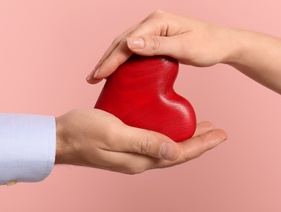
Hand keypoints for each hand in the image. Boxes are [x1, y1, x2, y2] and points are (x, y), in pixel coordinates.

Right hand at [55, 109, 226, 173]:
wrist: (58, 138)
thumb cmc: (81, 133)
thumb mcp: (113, 133)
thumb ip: (143, 142)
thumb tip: (175, 151)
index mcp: (139, 159)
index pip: (179, 154)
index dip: (202, 145)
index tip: (221, 134)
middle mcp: (139, 159)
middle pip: (177, 152)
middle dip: (199, 142)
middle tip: (217, 130)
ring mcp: (132, 153)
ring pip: (167, 146)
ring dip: (185, 137)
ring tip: (200, 126)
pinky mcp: (125, 144)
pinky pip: (154, 139)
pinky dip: (168, 131)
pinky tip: (168, 121)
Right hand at [87, 10, 233, 83]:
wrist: (222, 44)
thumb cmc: (208, 45)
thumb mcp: (185, 47)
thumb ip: (157, 46)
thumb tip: (130, 44)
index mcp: (157, 21)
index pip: (128, 41)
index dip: (112, 59)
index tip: (99, 75)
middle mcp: (152, 22)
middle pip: (122, 41)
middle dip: (106, 60)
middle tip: (92, 78)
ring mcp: (153, 29)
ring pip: (125, 45)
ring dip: (111, 60)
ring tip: (98, 75)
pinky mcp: (156, 38)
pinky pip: (134, 49)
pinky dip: (123, 60)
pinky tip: (116, 70)